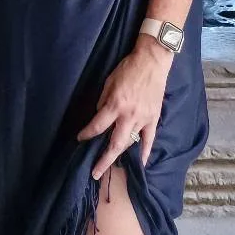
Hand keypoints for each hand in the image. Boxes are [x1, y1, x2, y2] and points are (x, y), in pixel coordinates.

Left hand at [76, 36, 172, 177]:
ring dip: (119, 155)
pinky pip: (149, 139)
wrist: (151, 62)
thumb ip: (103, 101)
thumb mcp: (109, 81)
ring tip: (110, 167)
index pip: (98, 125)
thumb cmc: (128, 69)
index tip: (80, 139)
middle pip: (114, 143)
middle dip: (103, 160)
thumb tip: (100, 116)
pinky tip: (140, 164)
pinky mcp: (153, 118)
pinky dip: (145, 152)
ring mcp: (142, 118)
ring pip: (130, 143)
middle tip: (94, 173)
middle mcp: (128, 115)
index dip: (87, 134)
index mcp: (115, 104)